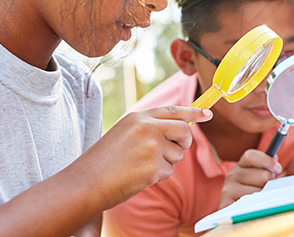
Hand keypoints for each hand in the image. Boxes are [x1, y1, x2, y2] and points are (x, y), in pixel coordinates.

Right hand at [76, 106, 211, 207]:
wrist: (86, 183)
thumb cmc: (105, 161)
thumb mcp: (125, 133)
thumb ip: (150, 127)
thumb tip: (181, 129)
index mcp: (139, 117)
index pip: (173, 110)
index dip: (193, 112)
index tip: (208, 114)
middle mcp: (148, 128)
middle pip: (183, 131)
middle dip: (184, 141)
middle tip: (174, 149)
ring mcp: (152, 147)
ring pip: (177, 153)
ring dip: (166, 162)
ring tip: (141, 166)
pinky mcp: (154, 167)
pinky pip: (168, 170)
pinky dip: (158, 176)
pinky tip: (139, 176)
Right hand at [219, 149, 281, 208]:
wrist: (236, 211)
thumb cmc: (253, 190)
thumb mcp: (260, 175)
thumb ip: (268, 166)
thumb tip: (274, 158)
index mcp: (241, 165)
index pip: (251, 156)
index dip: (267, 161)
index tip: (278, 168)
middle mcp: (232, 175)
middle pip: (263, 175)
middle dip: (268, 183)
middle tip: (265, 188)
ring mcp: (228, 189)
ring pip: (259, 192)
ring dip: (263, 197)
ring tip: (258, 199)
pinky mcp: (226, 204)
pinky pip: (251, 204)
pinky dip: (255, 206)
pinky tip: (253, 206)